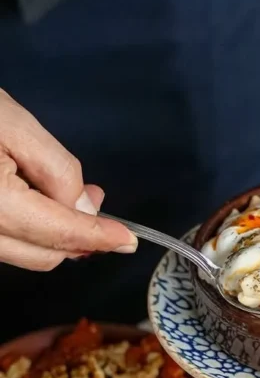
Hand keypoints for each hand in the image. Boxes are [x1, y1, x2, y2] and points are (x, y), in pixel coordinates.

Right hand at [0, 89, 136, 270]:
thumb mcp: (12, 122)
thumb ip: (56, 169)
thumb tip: (85, 208)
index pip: (60, 235)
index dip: (100, 237)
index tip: (128, 239)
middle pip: (44, 255)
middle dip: (77, 236)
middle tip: (94, 200)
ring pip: (23, 253)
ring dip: (53, 234)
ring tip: (65, 194)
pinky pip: (3, 241)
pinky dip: (27, 228)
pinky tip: (34, 197)